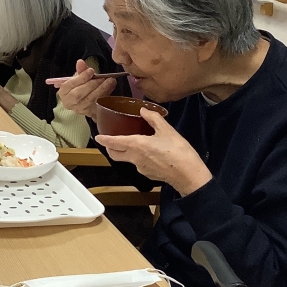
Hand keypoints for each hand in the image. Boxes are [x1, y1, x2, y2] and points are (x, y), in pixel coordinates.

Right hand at [55, 59, 116, 120]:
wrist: (87, 102)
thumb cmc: (81, 87)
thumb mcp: (80, 79)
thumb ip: (81, 71)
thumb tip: (80, 62)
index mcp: (63, 92)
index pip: (69, 85)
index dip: (81, 78)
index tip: (91, 71)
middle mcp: (69, 102)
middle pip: (78, 94)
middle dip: (91, 84)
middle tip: (102, 77)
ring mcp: (80, 109)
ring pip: (90, 100)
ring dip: (101, 89)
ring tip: (110, 81)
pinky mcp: (90, 113)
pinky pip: (98, 104)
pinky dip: (106, 95)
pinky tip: (111, 88)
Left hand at [95, 109, 212, 195]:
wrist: (189, 176)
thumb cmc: (178, 152)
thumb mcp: (167, 130)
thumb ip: (153, 119)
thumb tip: (143, 110)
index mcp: (137, 145)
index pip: (114, 142)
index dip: (104, 139)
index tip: (97, 137)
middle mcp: (135, 158)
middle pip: (115, 154)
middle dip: (110, 148)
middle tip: (110, 140)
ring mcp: (141, 168)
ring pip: (127, 159)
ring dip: (125, 152)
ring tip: (133, 143)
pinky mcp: (148, 174)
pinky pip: (138, 164)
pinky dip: (138, 158)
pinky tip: (148, 153)